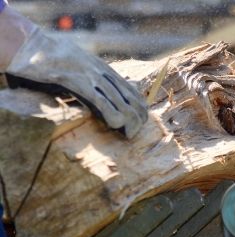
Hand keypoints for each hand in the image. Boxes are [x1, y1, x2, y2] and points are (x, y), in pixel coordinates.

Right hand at [5, 28, 147, 137]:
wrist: (35, 47)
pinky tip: (114, 125)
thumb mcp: (84, 68)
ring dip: (128, 122)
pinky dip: (112, 115)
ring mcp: (93, 77)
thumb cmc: (58, 60)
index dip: (141, 111)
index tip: (138, 124)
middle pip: (133, 100)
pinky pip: (101, 101)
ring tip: (127, 134)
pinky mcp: (79, 82)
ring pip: (122, 102)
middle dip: (138, 120)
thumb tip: (108, 99)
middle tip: (133, 133)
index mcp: (107, 71)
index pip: (135, 93)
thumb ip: (98, 81)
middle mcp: (105, 73)